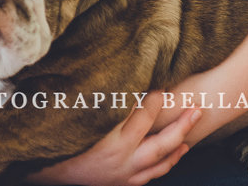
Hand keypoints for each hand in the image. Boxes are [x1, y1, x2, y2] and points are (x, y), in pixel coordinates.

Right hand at [29, 92, 201, 185]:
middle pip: (161, 143)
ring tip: (192, 129)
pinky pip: (151, 175)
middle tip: (198, 109)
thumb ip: (94, 98)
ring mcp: (125, 174)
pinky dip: (167, 164)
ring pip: (160, 161)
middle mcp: (123, 160)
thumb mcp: (75, 118)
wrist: (49, 175)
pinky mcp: (124, 183)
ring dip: (179, 145)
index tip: (165, 86)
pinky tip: (176, 153)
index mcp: (111, 141)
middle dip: (182, 126)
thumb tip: (104, 72)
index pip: (141, 117)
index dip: (155, 101)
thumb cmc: (59, 140)